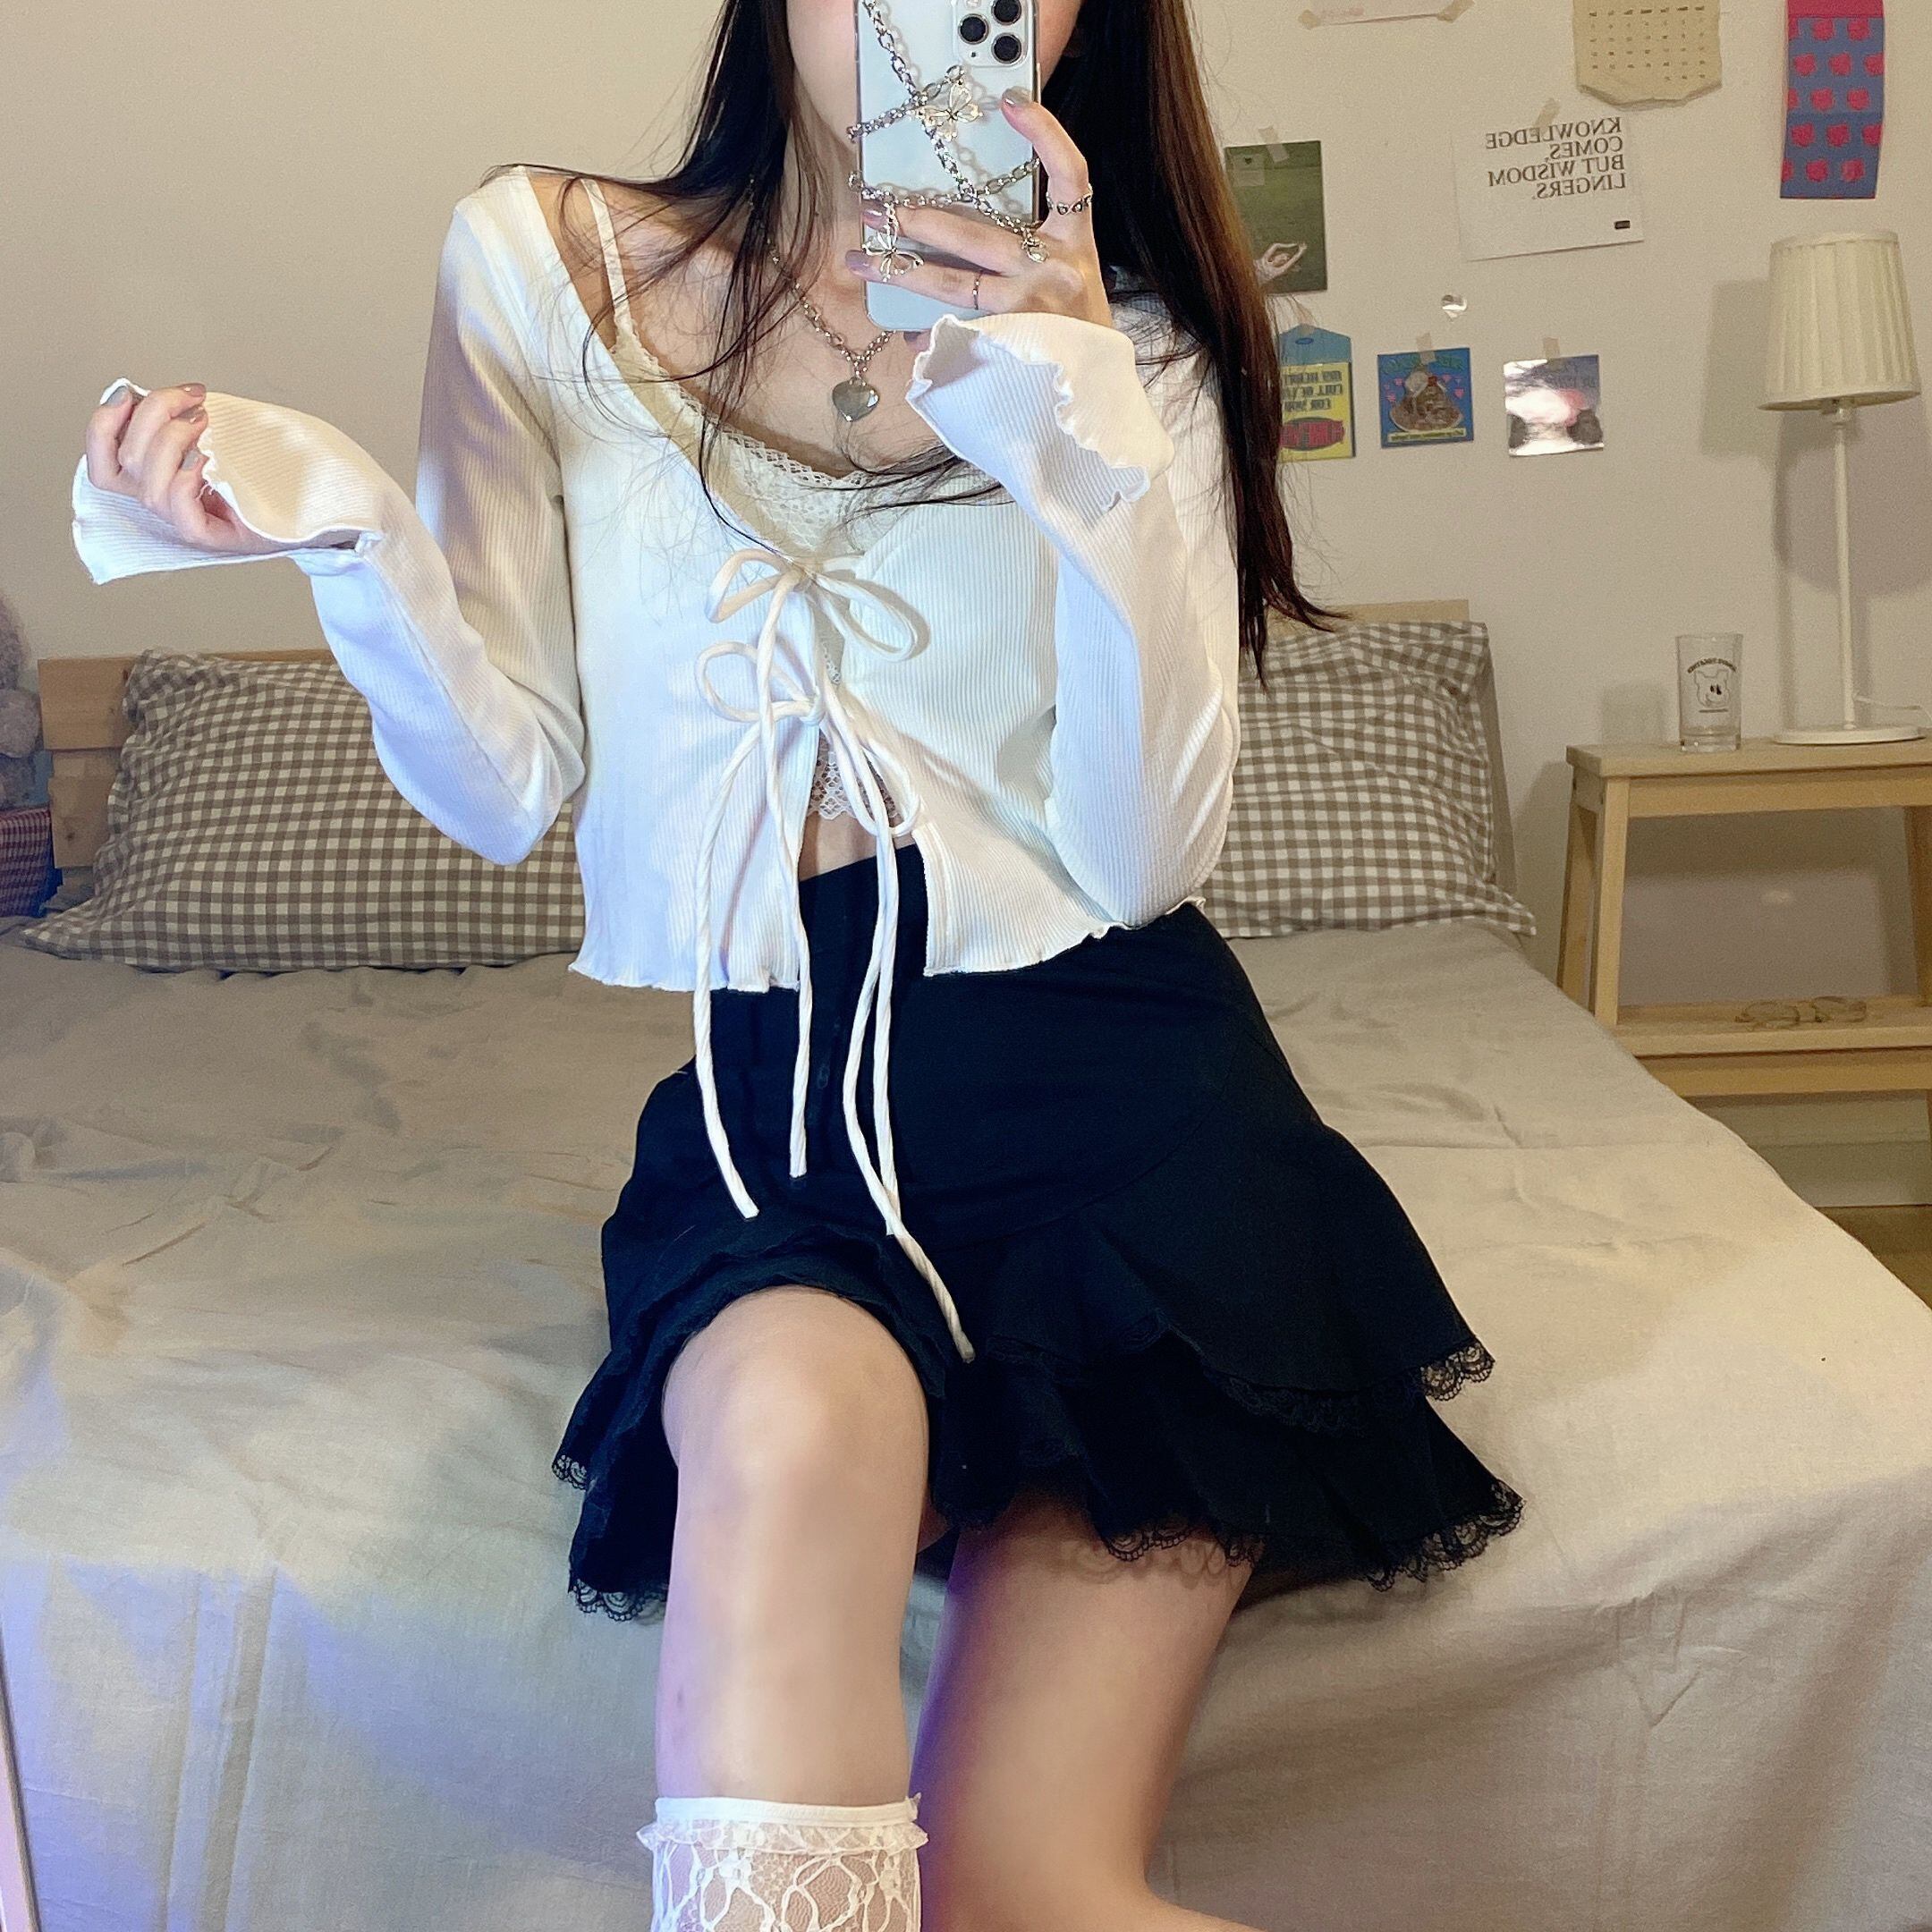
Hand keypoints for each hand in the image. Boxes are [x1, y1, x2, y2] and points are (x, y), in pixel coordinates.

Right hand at [83, 381, 290, 556]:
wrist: (315, 497)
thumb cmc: (266, 464)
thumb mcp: (217, 431)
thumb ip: (180, 418)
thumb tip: (146, 396)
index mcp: (156, 477)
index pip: (103, 461)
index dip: (102, 424)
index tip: (129, 392)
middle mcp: (166, 502)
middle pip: (127, 462)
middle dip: (154, 415)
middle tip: (192, 398)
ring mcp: (189, 522)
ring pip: (150, 488)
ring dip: (172, 442)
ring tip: (205, 422)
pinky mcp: (216, 539)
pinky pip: (182, 517)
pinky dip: (186, 482)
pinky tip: (206, 460)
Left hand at [845, 89, 1112, 352]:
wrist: (1097, 392)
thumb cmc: (1079, 326)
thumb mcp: (1072, 274)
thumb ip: (1033, 245)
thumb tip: (965, 229)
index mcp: (1074, 243)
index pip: (1070, 175)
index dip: (1045, 136)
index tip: (1011, 102)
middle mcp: (1053, 272)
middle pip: (976, 236)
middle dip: (918, 220)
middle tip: (873, 208)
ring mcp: (1030, 312)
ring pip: (954, 286)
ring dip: (902, 273)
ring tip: (860, 261)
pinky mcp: (1012, 349)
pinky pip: (958, 335)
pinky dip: (932, 336)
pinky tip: (909, 335)